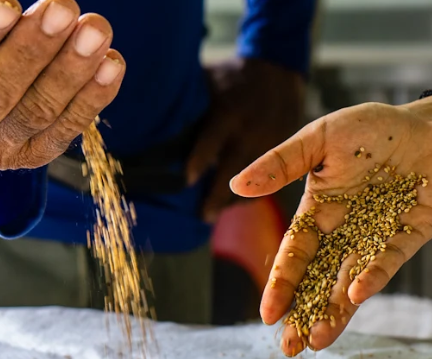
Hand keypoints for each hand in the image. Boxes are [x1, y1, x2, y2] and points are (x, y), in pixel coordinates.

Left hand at [185, 58, 304, 222]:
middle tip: (202, 216)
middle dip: (218, 194)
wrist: (278, 68)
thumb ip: (189, 103)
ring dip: (235, 200)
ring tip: (215, 214)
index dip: (199, 161)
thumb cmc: (231, 77)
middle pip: (234, 169)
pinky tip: (236, 203)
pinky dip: (254, 192)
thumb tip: (149, 116)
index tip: (186, 181)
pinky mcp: (282, 150)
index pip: (211, 140)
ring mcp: (270, 142)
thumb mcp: (208, 81)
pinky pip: (270, 178)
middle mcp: (250, 130)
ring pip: (255, 179)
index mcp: (228, 112)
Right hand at [231, 99, 431, 355]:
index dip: (282, 283)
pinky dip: (372, 276)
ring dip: (335, 311)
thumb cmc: (372, 128)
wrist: (430, 124)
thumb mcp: (319, 139)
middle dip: (304, 314)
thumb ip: (282, 163)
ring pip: (351, 282)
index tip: (268, 314)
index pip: (295, 254)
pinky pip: (389, 260)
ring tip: (318, 339)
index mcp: (320, 211)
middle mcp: (347, 231)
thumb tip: (236, 186)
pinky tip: (354, 294)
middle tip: (289, 348)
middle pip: (319, 280)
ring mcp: (379, 237)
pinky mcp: (411, 235)